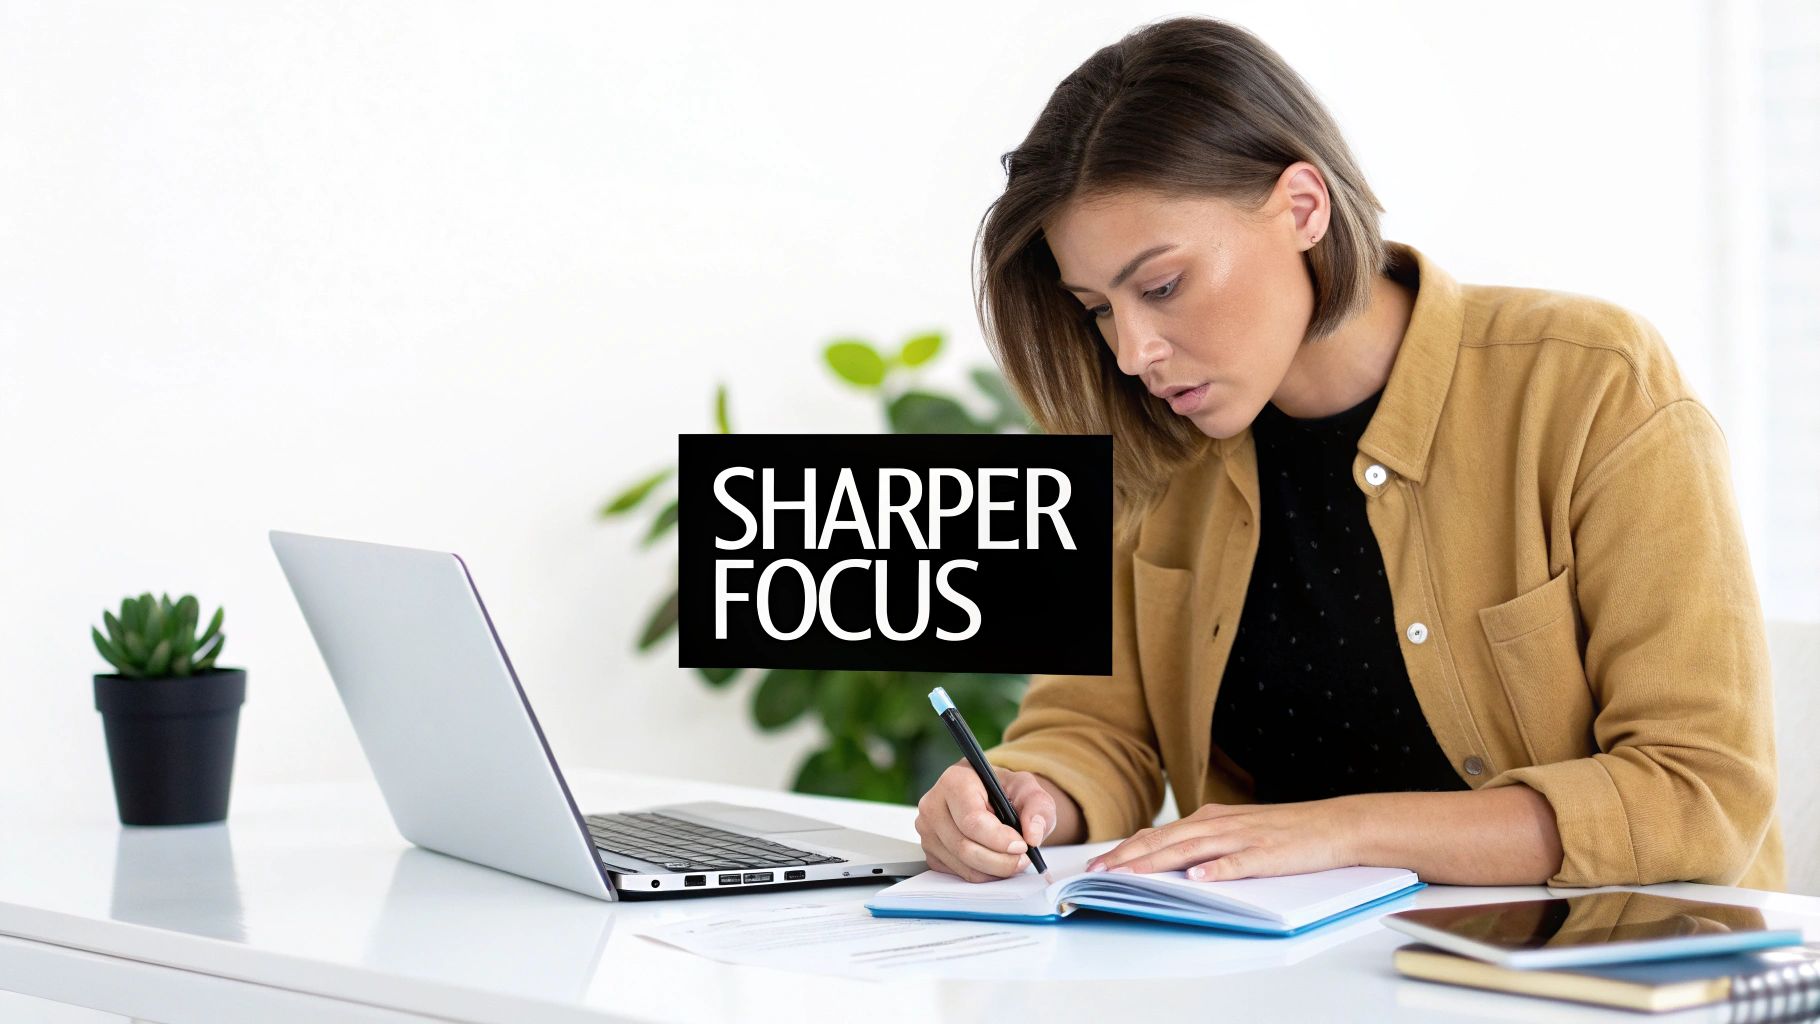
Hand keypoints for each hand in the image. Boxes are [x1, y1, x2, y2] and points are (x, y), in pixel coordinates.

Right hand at [913, 761, 1056, 882]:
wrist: (989, 797)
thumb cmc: (1004, 790)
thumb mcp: (1027, 789)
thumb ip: (1038, 807)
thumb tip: (1033, 835)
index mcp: (955, 781)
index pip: (972, 820)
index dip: (999, 839)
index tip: (1022, 845)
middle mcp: (933, 805)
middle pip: (965, 847)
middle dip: (1000, 861)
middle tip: (1023, 859)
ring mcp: (928, 831)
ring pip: (963, 865)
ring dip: (994, 870)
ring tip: (1013, 859)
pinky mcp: (931, 852)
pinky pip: (958, 874)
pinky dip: (983, 874)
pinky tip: (995, 861)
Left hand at [1084, 798, 1360, 881]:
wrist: (1334, 825)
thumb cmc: (1284, 832)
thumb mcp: (1236, 830)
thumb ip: (1203, 843)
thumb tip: (1165, 859)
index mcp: (1210, 820)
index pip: (1158, 835)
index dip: (1125, 849)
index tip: (1097, 865)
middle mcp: (1220, 824)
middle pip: (1165, 841)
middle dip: (1127, 857)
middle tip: (1097, 873)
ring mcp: (1243, 838)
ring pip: (1192, 850)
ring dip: (1158, 862)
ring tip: (1130, 875)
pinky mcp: (1268, 853)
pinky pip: (1239, 863)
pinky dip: (1217, 869)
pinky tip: (1198, 878)